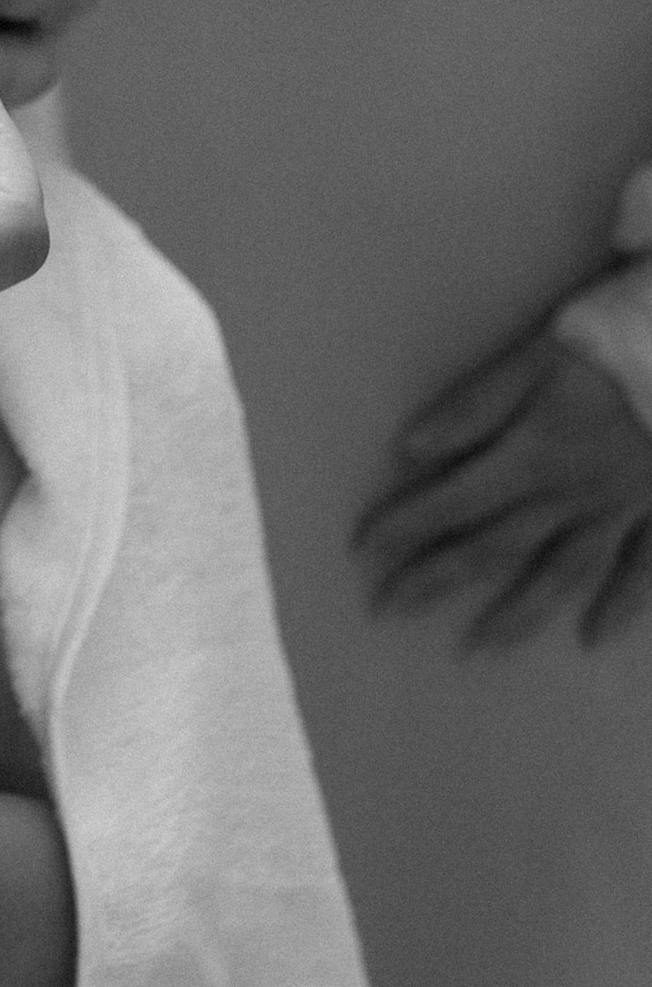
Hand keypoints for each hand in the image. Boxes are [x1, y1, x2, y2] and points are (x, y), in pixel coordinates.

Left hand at [354, 325, 651, 648]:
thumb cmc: (616, 339)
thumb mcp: (538, 355)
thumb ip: (477, 404)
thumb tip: (412, 447)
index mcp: (535, 454)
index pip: (455, 500)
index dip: (406, 525)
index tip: (362, 550)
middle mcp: (574, 495)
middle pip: (496, 547)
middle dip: (440, 578)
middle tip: (389, 610)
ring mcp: (623, 510)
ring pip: (562, 572)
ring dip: (517, 612)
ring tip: (478, 648)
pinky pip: (642, 572)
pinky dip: (619, 607)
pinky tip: (595, 637)